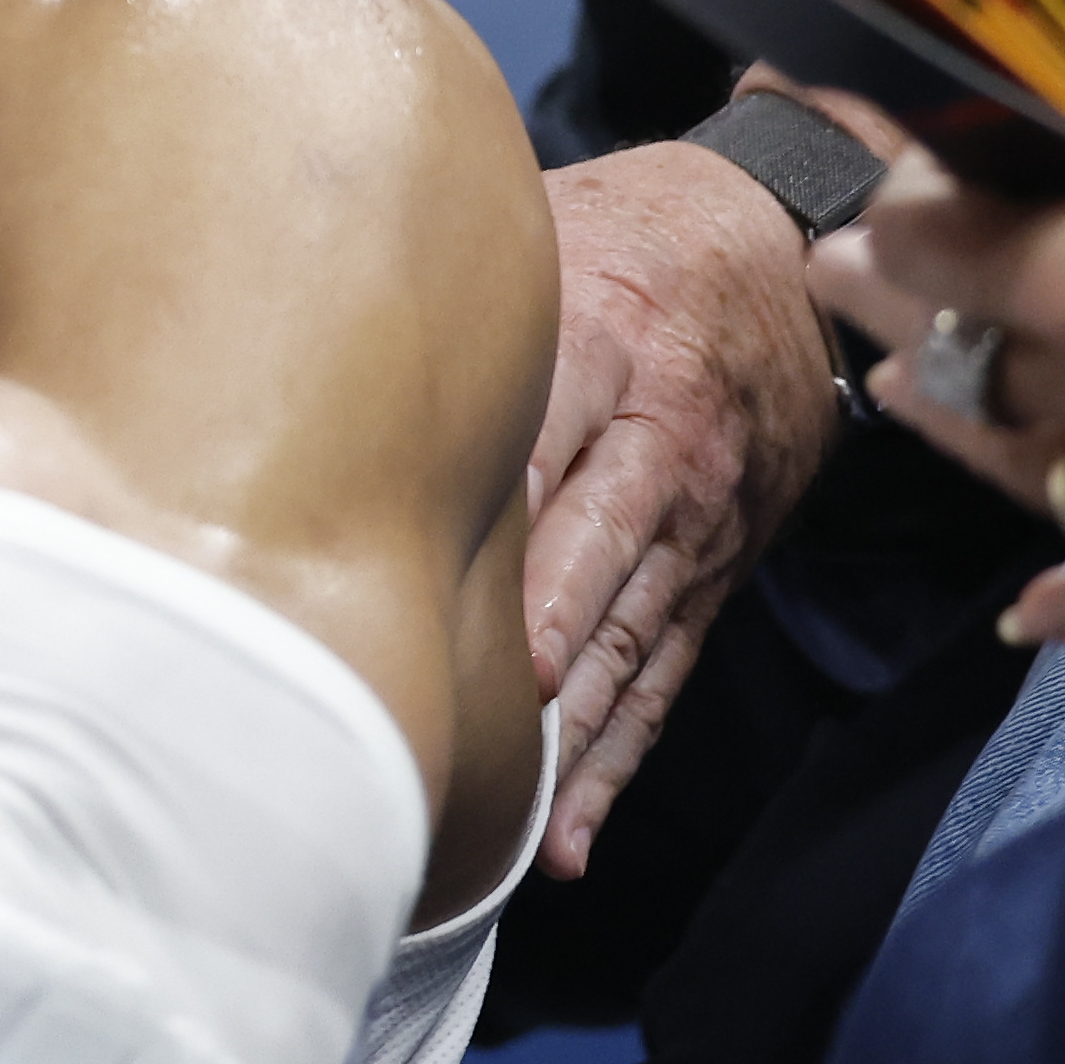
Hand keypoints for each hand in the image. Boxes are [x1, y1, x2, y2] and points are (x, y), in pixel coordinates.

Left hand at [520, 136, 844, 873]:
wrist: (770, 254)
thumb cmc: (617, 241)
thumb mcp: (548, 228)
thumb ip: (449, 278)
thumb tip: (294, 296)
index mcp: (607, 341)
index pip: (550, 427)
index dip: (506, 505)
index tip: (449, 575)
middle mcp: (658, 442)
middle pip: (601, 543)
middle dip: (549, 628)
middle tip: (497, 702)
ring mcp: (690, 521)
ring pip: (629, 635)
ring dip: (577, 729)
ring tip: (521, 815)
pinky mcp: (707, 576)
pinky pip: (660, 678)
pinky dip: (617, 758)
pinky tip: (569, 835)